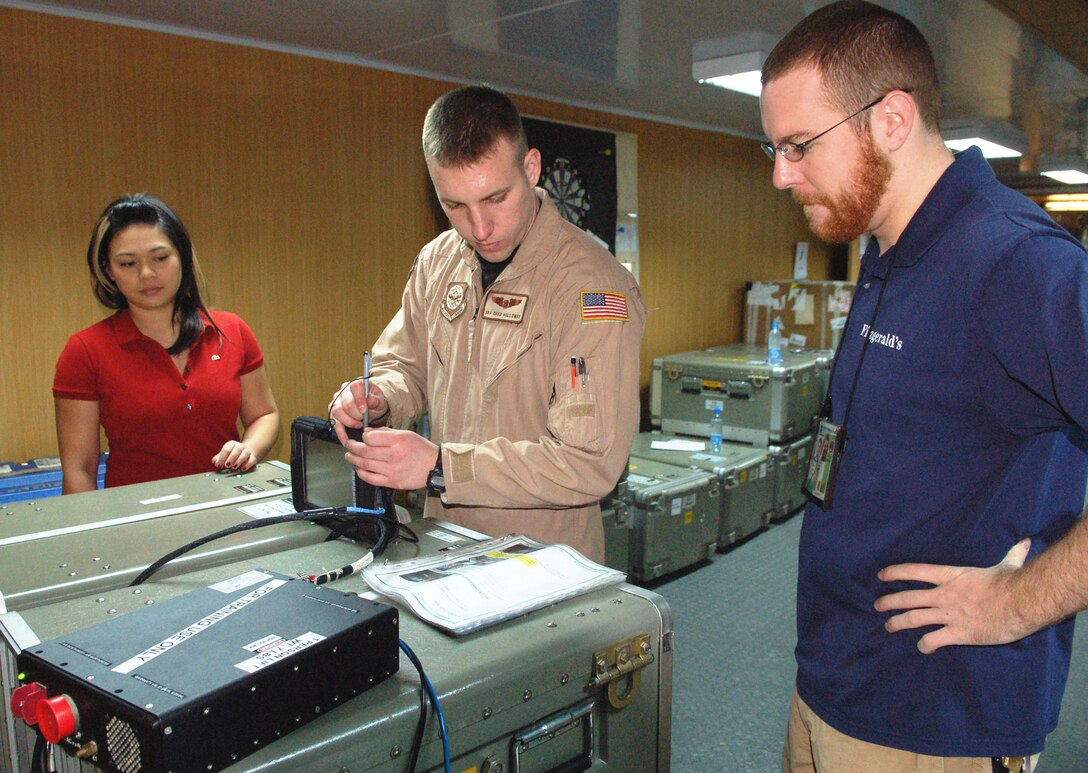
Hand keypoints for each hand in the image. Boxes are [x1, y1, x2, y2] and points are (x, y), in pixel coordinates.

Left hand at [212, 440, 256, 470]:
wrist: (244, 454)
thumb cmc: (231, 455)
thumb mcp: (223, 455)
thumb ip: (217, 459)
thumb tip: (215, 462)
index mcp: (231, 444)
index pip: (227, 449)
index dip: (222, 457)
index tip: (219, 465)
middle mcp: (240, 446)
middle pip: (237, 449)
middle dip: (231, 458)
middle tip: (227, 466)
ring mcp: (247, 451)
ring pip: (245, 453)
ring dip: (239, 461)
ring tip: (234, 467)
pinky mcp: (253, 457)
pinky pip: (252, 459)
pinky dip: (248, 464)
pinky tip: (242, 468)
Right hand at [329, 379, 388, 444]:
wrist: (371, 408)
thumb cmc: (375, 402)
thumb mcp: (380, 400)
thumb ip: (376, 400)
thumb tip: (369, 400)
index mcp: (357, 384)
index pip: (354, 388)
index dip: (359, 400)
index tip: (365, 410)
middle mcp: (344, 391)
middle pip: (345, 403)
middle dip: (355, 415)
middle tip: (363, 420)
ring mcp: (336, 401)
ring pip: (337, 412)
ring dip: (349, 422)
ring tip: (358, 425)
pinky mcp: (333, 412)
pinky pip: (334, 423)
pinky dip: (340, 433)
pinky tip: (346, 439)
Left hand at [343, 427, 437, 490]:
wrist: (434, 467)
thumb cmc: (420, 449)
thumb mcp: (406, 434)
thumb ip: (386, 432)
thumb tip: (367, 432)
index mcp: (399, 441)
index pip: (371, 437)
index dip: (364, 435)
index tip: (363, 436)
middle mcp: (394, 456)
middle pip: (364, 451)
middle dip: (352, 447)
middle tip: (348, 444)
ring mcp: (392, 470)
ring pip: (365, 464)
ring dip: (353, 459)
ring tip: (349, 455)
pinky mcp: (392, 482)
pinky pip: (371, 478)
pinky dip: (361, 472)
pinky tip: (358, 468)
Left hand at [873, 539, 1030, 652]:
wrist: (1022, 603)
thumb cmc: (1014, 582)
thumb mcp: (1009, 564)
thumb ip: (1012, 554)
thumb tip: (1026, 542)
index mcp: (952, 576)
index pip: (915, 571)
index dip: (895, 572)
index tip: (881, 575)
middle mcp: (945, 595)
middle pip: (908, 597)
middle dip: (890, 601)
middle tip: (877, 606)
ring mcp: (949, 614)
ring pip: (914, 619)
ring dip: (898, 623)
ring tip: (888, 626)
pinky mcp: (959, 633)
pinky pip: (934, 640)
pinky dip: (925, 645)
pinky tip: (922, 648)